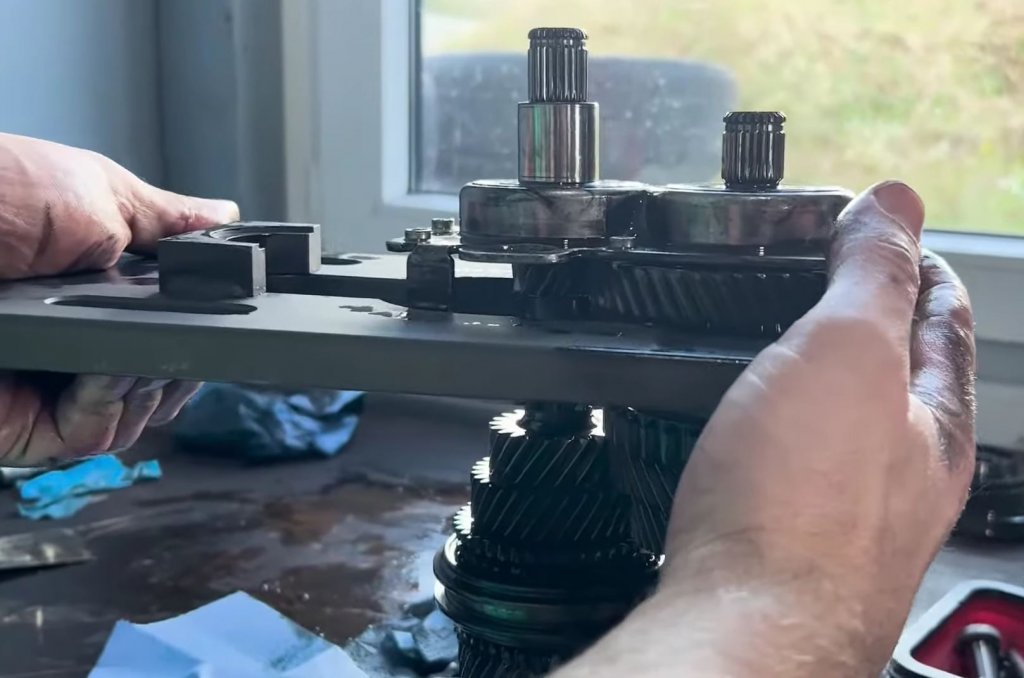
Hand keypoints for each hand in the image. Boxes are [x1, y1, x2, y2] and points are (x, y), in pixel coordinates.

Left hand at [0, 133, 237, 464]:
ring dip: (147, 387)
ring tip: (122, 345)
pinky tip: (102, 371)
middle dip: (178, 366)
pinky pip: (92, 437)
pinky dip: (111, 407)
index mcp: (88, 288)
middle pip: (155, 387)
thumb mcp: (101, 193)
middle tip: (170, 335)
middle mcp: (66, 339)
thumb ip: (169, 223)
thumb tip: (223, 220)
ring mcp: (42, 385)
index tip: (215, 327)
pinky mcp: (18, 425)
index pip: (162, 338)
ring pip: (132, 421)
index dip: (192, 341)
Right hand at [556, 181, 975, 676]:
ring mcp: (851, 515)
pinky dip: (789, 430)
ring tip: (793, 351)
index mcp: (936, 421)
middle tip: (831, 282)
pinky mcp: (794, 545)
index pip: (938, 318)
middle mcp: (906, 475)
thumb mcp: (844, 352)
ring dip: (830, 380)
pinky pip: (804, 466)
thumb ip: (872, 277)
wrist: (745, 627)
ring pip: (852, 426)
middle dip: (873, 322)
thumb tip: (894, 205)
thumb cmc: (799, 505)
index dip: (912, 262)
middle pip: (902, 377)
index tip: (880, 231)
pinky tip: (760, 436)